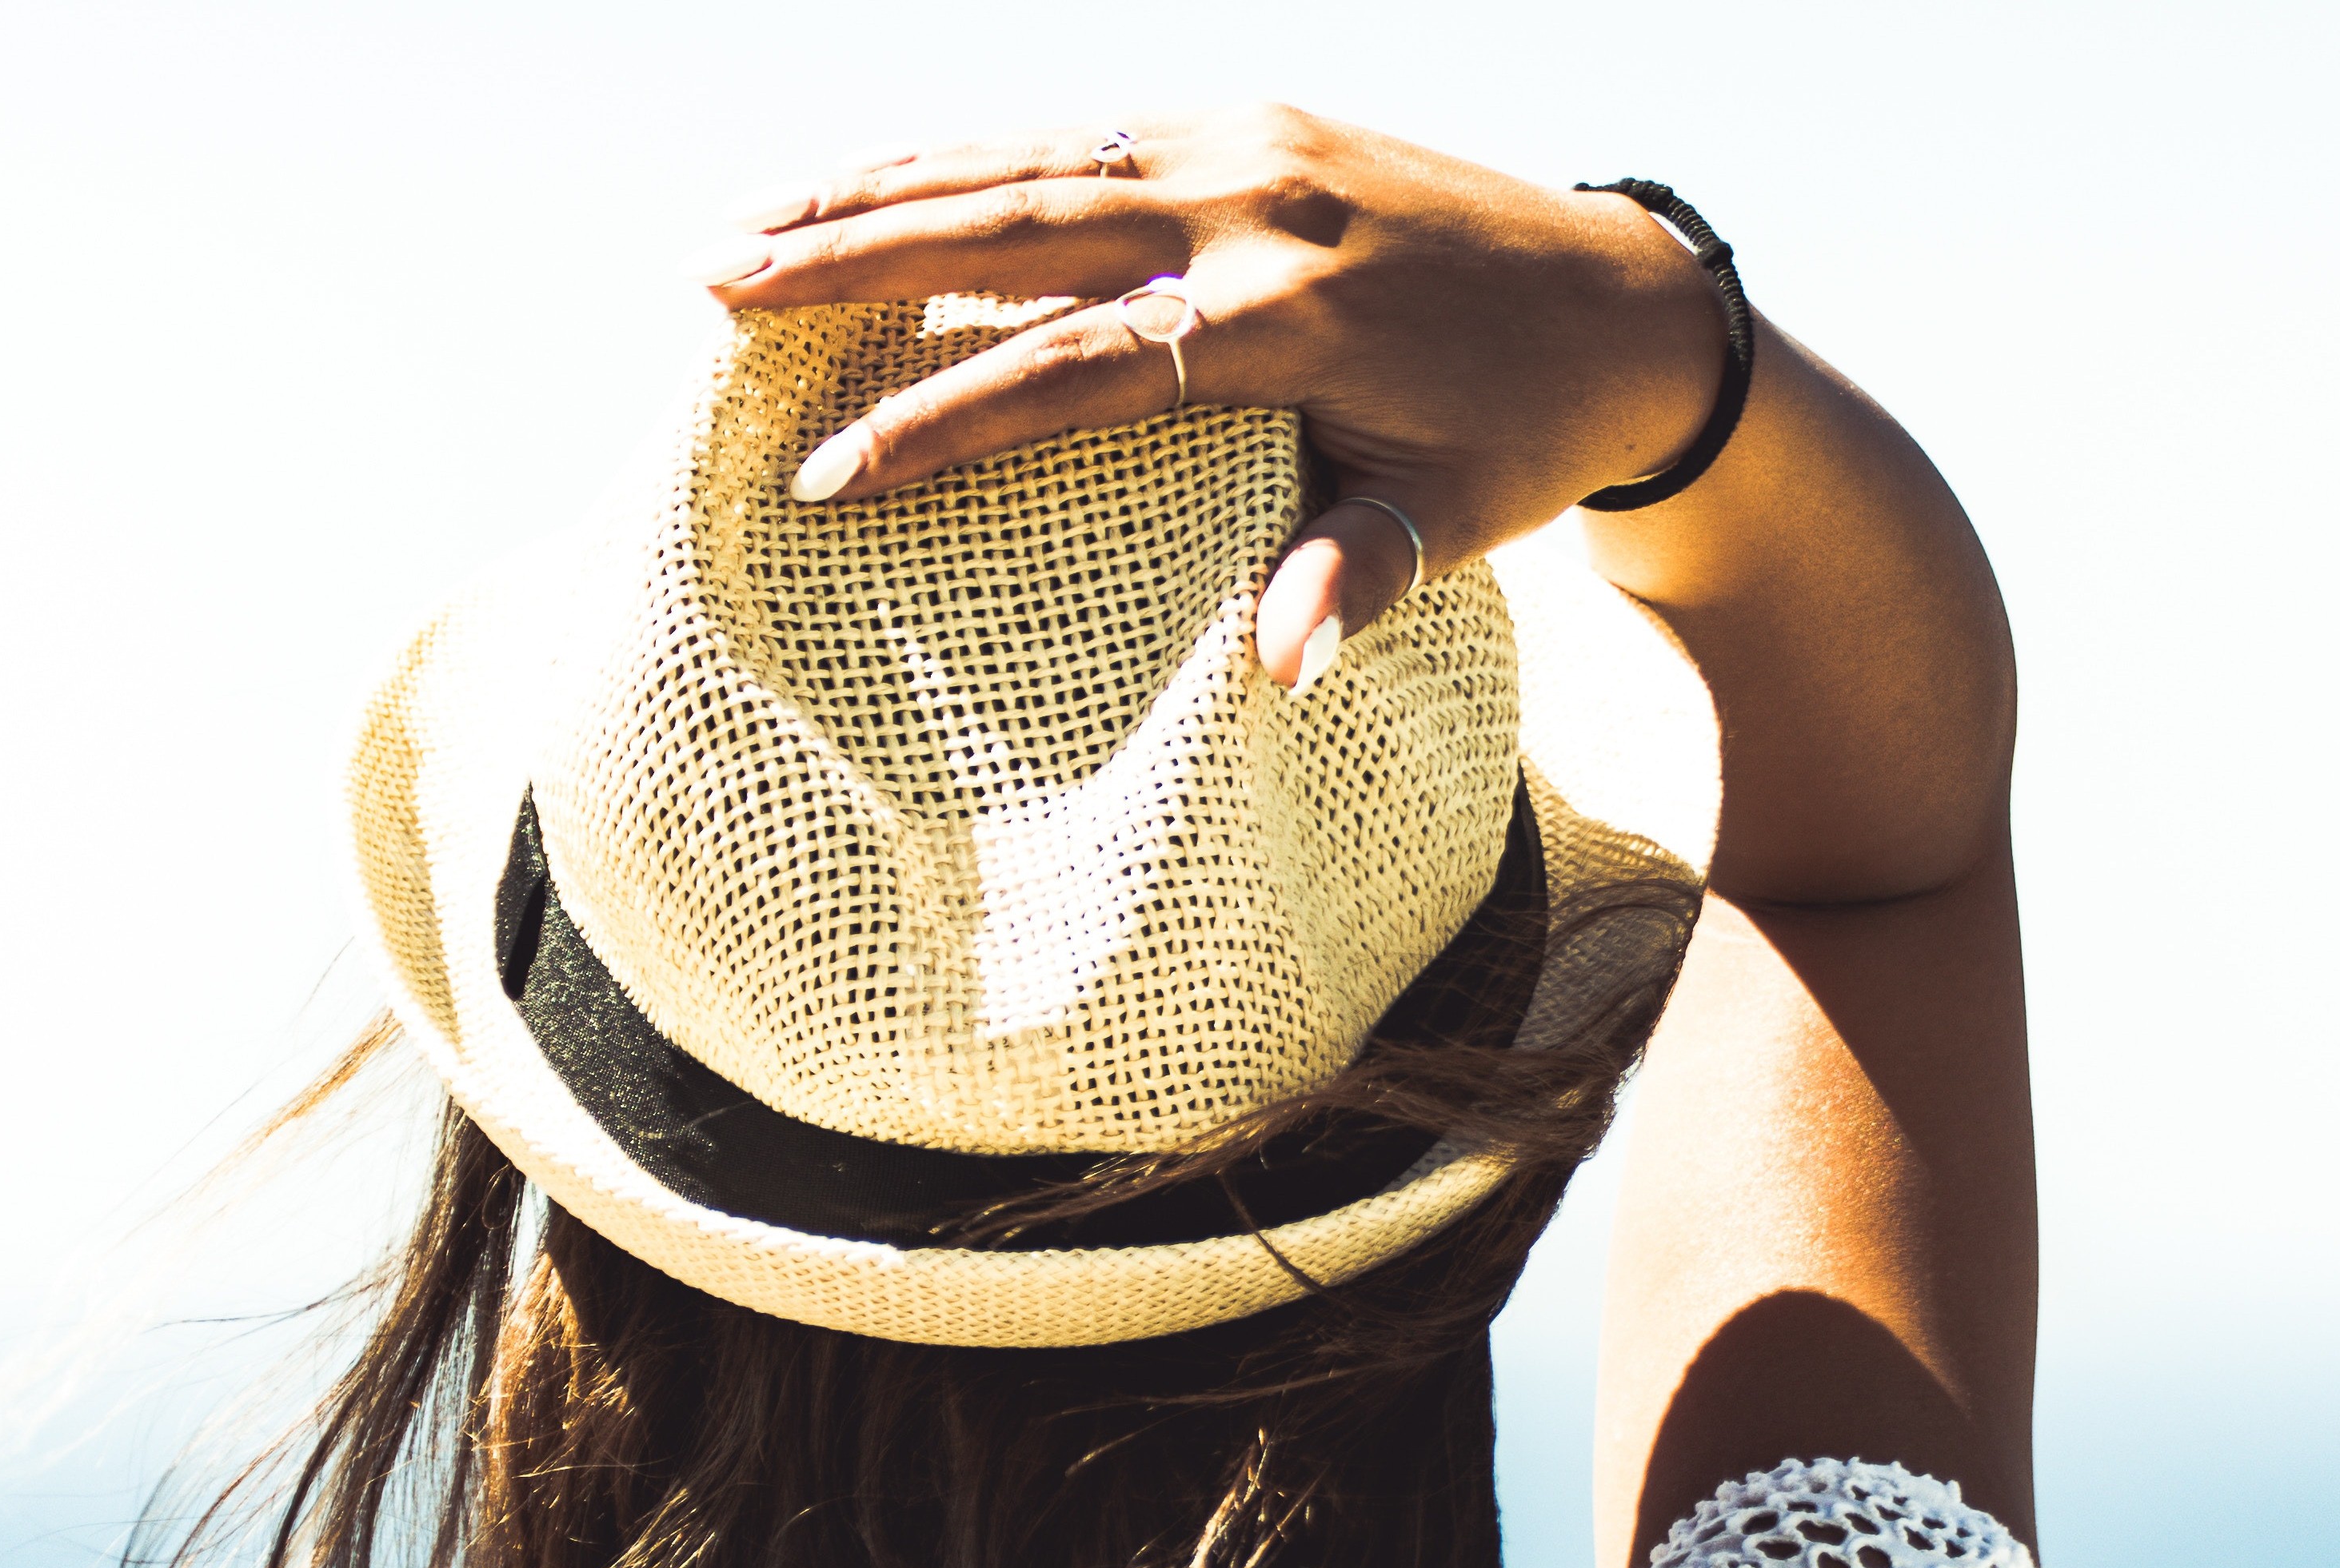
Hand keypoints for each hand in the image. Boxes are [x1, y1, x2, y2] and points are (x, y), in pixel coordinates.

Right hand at [699, 108, 1728, 681]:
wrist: (1628, 302)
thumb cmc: (1524, 438)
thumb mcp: (1461, 521)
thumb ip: (1360, 579)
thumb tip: (1280, 678)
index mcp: (1298, 316)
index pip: (1080, 372)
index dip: (945, 422)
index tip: (828, 477)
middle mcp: (1257, 205)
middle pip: (1018, 226)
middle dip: (852, 256)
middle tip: (711, 286)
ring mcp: (1245, 143)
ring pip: (1026, 158)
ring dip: (872, 191)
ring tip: (740, 233)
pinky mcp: (1242, 118)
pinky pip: (1070, 133)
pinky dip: (956, 159)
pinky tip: (860, 188)